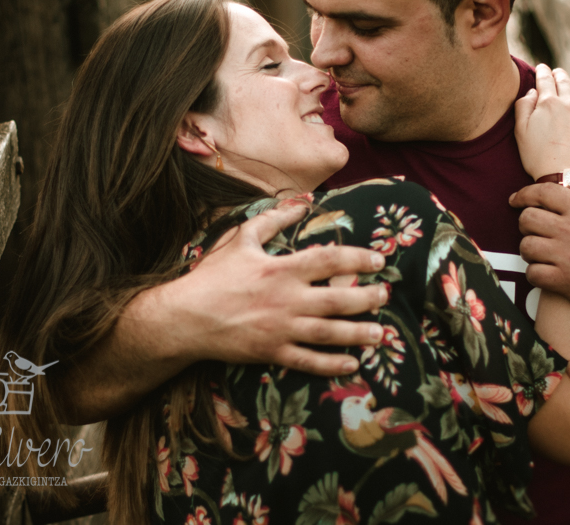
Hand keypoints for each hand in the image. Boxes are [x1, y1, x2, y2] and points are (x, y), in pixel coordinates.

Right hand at [151, 203, 389, 374]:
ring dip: (357, 333)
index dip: (358, 259)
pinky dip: (331, 364)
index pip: (329, 260)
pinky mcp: (271, 352)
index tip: (378, 261)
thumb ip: (273, 220)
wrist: (184, 317)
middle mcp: (286, 299)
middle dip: (366, 298)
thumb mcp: (241, 239)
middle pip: (336, 298)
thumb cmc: (213, 276)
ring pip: (328, 332)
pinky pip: (307, 361)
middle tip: (385, 296)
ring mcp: (280, 329)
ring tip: (379, 333)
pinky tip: (352, 364)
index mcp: (281, 269)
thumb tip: (301, 204)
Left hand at [509, 183, 569, 326]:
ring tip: (542, 257)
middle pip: (526, 219)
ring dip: (530, 253)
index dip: (524, 194)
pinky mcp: (565, 282)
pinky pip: (532, 274)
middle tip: (535, 234)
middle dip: (526, 227)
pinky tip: (547, 276)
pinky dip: (536, 275)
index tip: (515, 200)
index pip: (543, 192)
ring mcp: (567, 256)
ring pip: (525, 247)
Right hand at [514, 64, 569, 180]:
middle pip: (565, 83)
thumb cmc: (537, 157)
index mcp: (548, 103)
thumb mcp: (520, 132)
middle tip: (557, 71)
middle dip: (560, 74)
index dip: (542, 71)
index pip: (545, 80)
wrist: (563, 177)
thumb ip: (523, 107)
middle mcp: (568, 105)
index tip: (541, 67)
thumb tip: (532, 92)